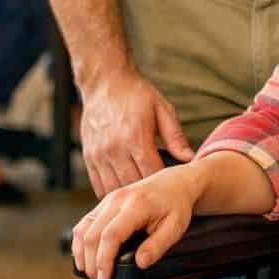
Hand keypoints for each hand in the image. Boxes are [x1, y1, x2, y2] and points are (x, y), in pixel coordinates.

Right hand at [71, 161, 203, 278]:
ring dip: (82, 254)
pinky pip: (84, 223)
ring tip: (91, 271)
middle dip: (91, 262)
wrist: (175, 183)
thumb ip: (157, 246)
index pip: (110, 235)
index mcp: (136, 205)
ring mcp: (108, 199)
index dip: (103, 260)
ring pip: (83, 229)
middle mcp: (118, 199)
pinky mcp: (104, 202)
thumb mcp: (175, 228)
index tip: (105, 278)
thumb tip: (140, 263)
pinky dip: (80, 242)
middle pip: (91, 235)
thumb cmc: (175, 204)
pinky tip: (86, 256)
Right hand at [80, 67, 192, 197]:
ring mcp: (99, 154)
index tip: (173, 186)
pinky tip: (125, 190)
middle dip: (147, 193)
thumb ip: (176, 137)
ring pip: (114, 189)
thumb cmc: (137, 95)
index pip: (151, 173)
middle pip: (132, 184)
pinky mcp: (88, 157)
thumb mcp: (162, 109)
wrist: (105, 83)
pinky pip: (98, 185)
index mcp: (135, 137)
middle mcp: (114, 148)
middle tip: (160, 196)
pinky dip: (111, 192)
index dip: (163, 184)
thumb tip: (190, 159)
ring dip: (128, 194)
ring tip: (142, 196)